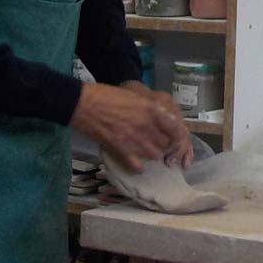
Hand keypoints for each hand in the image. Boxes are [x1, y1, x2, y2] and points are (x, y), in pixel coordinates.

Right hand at [71, 82, 191, 170]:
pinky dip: (138, 167)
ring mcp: (136, 141)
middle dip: (163, 144)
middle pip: (166, 144)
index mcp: (153, 110)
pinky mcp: (123, 151)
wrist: (85, 104)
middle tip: (154, 141)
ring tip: (143, 150)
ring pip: (155, 155)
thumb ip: (150, 108)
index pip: (177, 129)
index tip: (172, 137)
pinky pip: (139, 167)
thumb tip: (160, 116)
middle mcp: (149, 127)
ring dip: (151, 154)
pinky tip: (134, 162)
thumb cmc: (107, 95)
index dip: (177, 136)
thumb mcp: (135, 95)